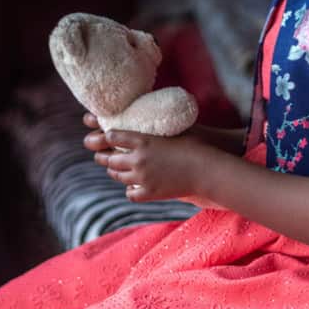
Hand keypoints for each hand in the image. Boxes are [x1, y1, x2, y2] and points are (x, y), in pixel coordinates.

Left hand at [82, 114, 211, 201]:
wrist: (207, 169)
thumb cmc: (195, 145)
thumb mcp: (172, 129)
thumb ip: (157, 124)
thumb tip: (150, 116)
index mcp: (142, 140)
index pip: (111, 136)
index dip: (106, 137)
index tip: (105, 137)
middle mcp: (138, 159)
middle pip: (109, 158)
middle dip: (103, 157)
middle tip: (101, 156)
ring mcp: (142, 177)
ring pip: (117, 176)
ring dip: (114, 172)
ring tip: (115, 170)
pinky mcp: (150, 193)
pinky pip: (130, 193)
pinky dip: (130, 190)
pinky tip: (133, 186)